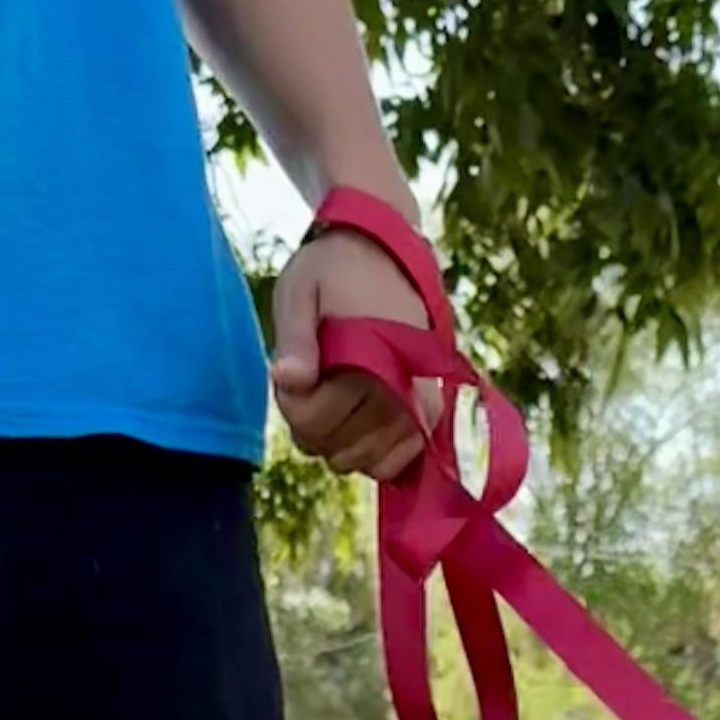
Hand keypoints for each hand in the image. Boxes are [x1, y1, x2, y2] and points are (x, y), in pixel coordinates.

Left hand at [268, 224, 436, 485]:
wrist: (386, 256)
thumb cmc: (333, 273)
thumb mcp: (299, 292)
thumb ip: (295, 337)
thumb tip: (288, 379)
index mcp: (369, 358)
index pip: (315, 422)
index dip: (291, 407)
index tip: (290, 377)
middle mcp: (402, 389)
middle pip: (339, 448)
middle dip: (313, 428)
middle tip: (312, 387)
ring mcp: (421, 406)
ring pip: (366, 462)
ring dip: (340, 444)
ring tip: (335, 403)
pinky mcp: (431, 414)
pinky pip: (397, 464)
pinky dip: (372, 456)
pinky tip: (358, 426)